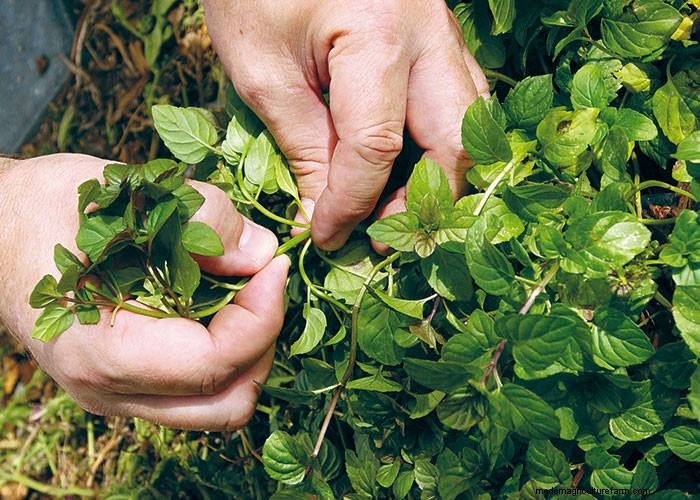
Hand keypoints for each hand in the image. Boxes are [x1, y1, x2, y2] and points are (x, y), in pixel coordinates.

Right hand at [0, 154, 288, 430]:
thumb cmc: (48, 207)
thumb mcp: (125, 193)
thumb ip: (202, 217)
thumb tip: (262, 252)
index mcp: (102, 351)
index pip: (214, 364)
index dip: (263, 316)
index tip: (274, 268)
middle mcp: (108, 389)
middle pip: (225, 405)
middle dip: (262, 344)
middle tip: (265, 286)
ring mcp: (116, 394)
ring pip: (214, 407)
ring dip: (247, 354)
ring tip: (248, 296)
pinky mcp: (125, 384)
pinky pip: (195, 392)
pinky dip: (225, 355)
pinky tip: (221, 307)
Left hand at [202, 0, 488, 250]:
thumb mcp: (262, 70)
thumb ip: (302, 144)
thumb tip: (326, 211)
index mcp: (378, 35)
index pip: (377, 147)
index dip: (352, 203)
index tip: (326, 235)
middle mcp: (428, 31)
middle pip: (454, 139)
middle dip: (422, 198)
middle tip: (381, 233)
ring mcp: (442, 27)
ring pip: (469, 118)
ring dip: (440, 171)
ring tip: (396, 204)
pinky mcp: (437, 31)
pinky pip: (459, 94)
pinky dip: (439, 137)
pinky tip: (409, 159)